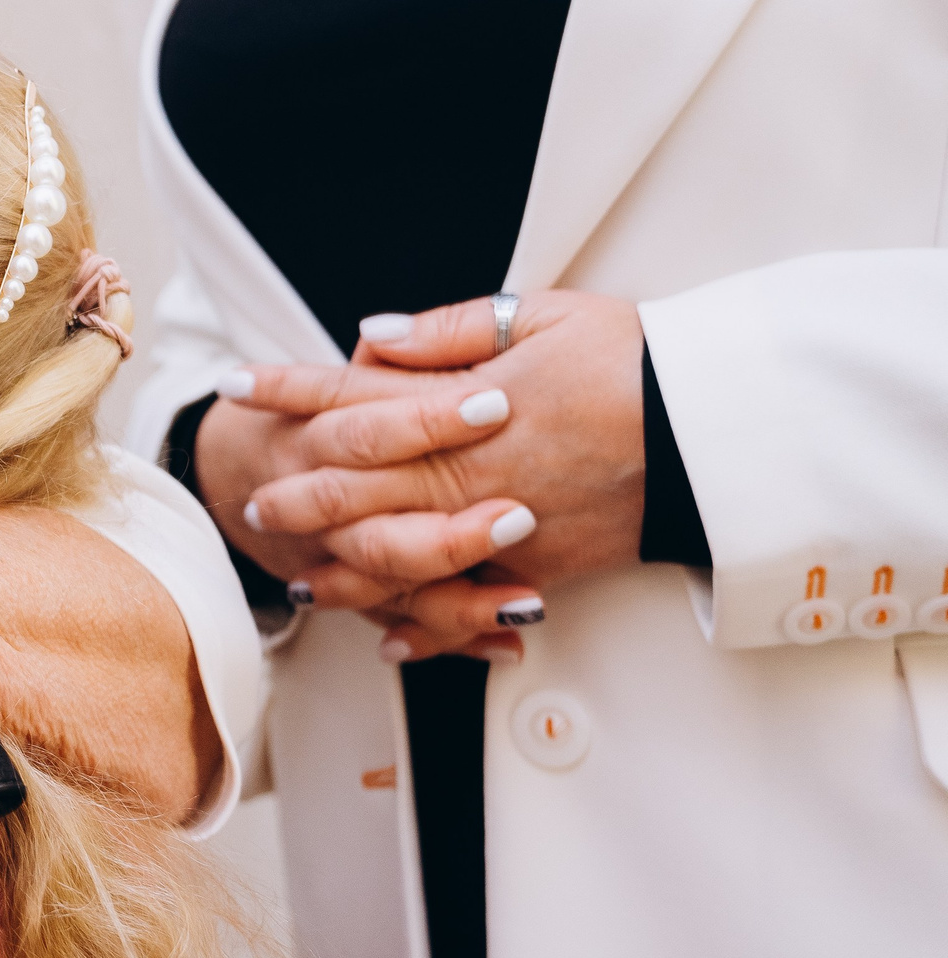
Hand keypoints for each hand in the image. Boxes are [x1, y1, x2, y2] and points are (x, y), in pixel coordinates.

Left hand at [227, 290, 646, 658]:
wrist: (718, 431)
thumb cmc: (636, 361)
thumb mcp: (545, 317)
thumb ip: (450, 332)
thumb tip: (372, 339)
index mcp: (464, 406)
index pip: (353, 398)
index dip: (289, 391)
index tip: (239, 385)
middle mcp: (471, 473)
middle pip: (356, 490)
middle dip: (297, 493)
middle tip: (253, 499)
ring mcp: (501, 529)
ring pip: (397, 561)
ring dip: (342, 572)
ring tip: (300, 579)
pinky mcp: (538, 568)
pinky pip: (464, 606)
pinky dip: (422, 627)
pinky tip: (387, 640)